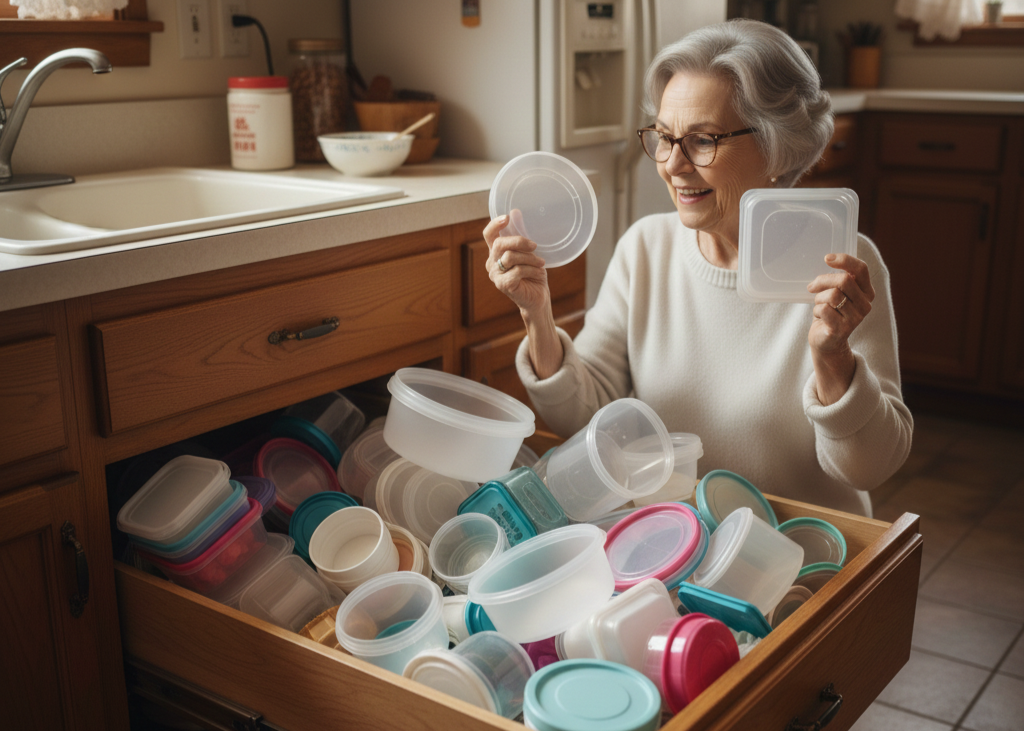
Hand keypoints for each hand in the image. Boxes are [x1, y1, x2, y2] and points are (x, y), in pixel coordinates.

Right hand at [483, 213, 551, 316]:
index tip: (507, 218)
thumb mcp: (529, 252)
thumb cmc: (533, 274)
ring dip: (530, 258)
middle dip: (519, 241)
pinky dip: (532, 269)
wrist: (537, 298)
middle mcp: (492, 263)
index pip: (489, 235)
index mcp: (495, 253)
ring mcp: (496, 275)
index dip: (495, 224)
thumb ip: (521, 235)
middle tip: (534, 245)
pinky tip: (539, 273)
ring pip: (510, 257)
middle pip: (499, 244)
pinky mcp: (503, 285)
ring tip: (541, 263)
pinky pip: (518, 270)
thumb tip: (515, 212)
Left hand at [806, 253, 875, 402]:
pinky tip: (819, 317)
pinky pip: (824, 310)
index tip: (827, 258)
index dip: (844, 260)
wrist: (827, 342)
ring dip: (819, 298)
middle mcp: (865, 305)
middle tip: (812, 287)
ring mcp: (855, 318)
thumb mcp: (837, 293)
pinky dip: (816, 310)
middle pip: (843, 280)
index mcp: (866, 292)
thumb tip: (829, 260)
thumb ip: (838, 279)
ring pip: (832, 295)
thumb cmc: (830, 313)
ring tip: (819, 305)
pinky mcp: (842, 329)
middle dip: (823, 280)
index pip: (861, 269)